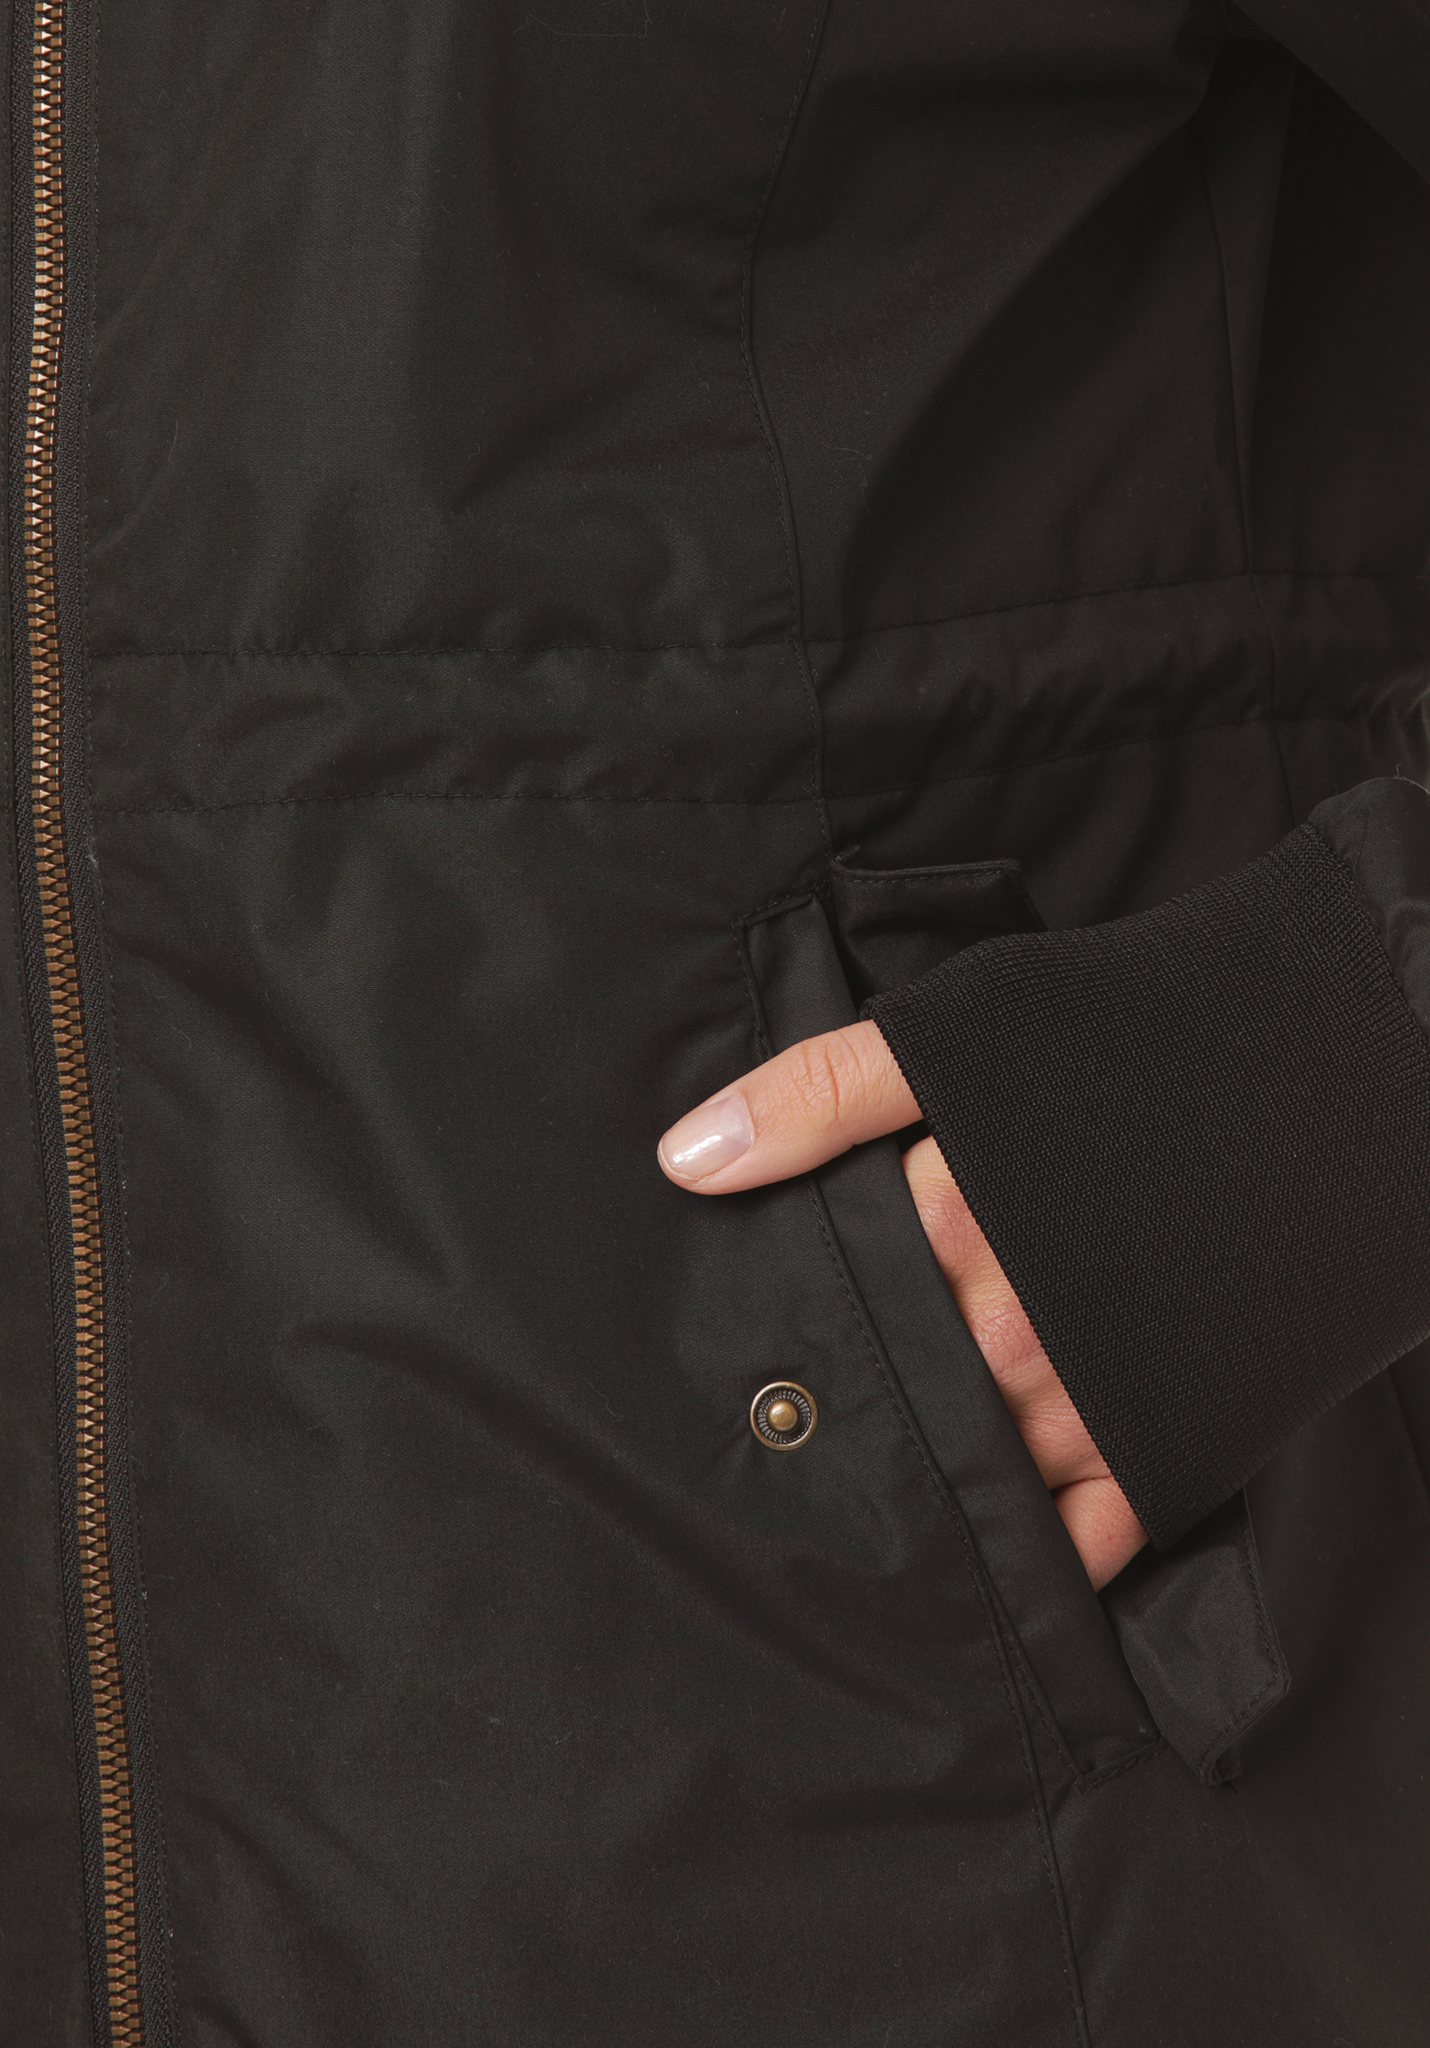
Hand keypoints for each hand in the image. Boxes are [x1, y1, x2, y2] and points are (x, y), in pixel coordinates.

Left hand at [658, 1019, 1146, 1589]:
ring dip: (918, 1487)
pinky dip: (1028, 1556)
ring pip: (967, 1476)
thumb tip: (682, 1164)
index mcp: (945, 1228)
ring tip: (862, 1501)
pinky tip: (980, 1555)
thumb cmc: (1128, 1038)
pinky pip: (1078, 1542)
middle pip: (888, 1405)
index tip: (737, 1363)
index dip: (783, 1335)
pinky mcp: (1164, 1444)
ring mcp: (1089, 1401)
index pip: (825, 1314)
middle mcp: (1009, 1330)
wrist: (1314, 1068)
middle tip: (788, 1444)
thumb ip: (817, 1096)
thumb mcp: (954, 1036)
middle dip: (842, 1417)